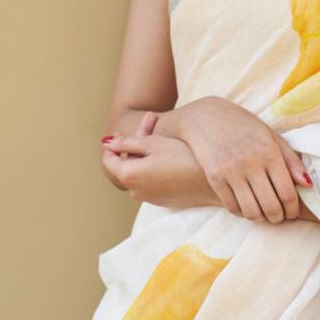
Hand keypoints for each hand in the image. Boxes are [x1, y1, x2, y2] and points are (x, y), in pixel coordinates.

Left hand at [101, 111, 216, 208]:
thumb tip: (107, 143)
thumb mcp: (154, 143)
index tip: (126, 130)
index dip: (115, 143)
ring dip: (148, 153)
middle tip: (153, 119)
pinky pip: (153, 181)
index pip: (109, 159)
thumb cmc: (184, 158)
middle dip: (138, 142)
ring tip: (165, 134)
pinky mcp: (164, 200)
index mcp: (129, 176)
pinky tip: (173, 154)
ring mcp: (150, 198)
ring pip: (142, 171)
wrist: (212, 182)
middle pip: (128, 163)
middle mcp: (136, 191)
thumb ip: (127, 142)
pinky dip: (157, 167)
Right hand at [156, 96, 312, 223]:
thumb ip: (291, 160)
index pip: (287, 192)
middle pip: (271, 206)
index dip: (293, 209)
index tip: (292, 213)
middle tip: (279, 217)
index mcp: (269, 152)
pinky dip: (242, 213)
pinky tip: (247, 207)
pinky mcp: (214, 178)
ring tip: (264, 214)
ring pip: (251, 211)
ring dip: (261, 218)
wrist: (206, 116)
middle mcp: (250, 163)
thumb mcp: (271, 136)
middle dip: (278, 218)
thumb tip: (308, 185)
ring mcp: (230, 171)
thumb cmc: (245, 126)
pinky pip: (232, 207)